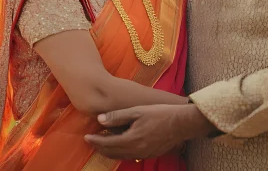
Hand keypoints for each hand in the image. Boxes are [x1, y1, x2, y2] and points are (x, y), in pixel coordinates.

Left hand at [84, 104, 215, 159]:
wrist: (181, 123)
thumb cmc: (160, 113)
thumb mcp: (137, 111)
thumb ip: (117, 116)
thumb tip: (100, 119)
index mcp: (131, 139)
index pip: (107, 143)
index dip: (95, 140)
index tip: (86, 136)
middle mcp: (136, 150)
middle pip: (112, 153)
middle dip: (99, 147)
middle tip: (91, 141)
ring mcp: (143, 154)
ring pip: (120, 156)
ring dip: (109, 152)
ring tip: (101, 144)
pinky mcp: (150, 154)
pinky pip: (130, 156)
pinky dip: (120, 152)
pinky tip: (119, 146)